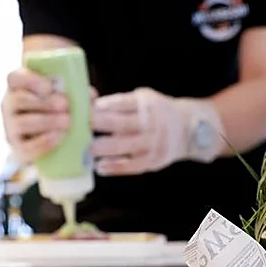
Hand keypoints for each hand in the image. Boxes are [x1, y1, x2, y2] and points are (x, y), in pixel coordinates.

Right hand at [1, 68, 70, 162]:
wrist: (49, 139)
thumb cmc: (55, 109)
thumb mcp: (62, 95)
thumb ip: (75, 92)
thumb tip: (91, 95)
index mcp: (18, 87)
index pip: (14, 78)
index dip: (30, 81)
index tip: (49, 87)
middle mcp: (9, 105)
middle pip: (18, 100)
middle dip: (43, 103)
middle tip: (65, 105)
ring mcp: (11, 127)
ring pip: (22, 123)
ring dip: (47, 121)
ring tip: (67, 122)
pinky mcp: (17, 148)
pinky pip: (26, 147)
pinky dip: (43, 142)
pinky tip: (59, 136)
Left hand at [91, 88, 223, 175]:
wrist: (189, 129)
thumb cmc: (158, 111)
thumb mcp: (144, 98)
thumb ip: (120, 103)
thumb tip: (89, 106)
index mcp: (146, 104)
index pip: (122, 103)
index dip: (103, 106)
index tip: (85, 108)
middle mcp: (150, 123)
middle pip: (120, 124)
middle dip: (97, 125)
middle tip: (76, 127)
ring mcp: (152, 144)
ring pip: (123, 146)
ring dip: (101, 149)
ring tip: (84, 149)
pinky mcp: (152, 161)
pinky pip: (130, 166)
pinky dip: (114, 168)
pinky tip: (99, 167)